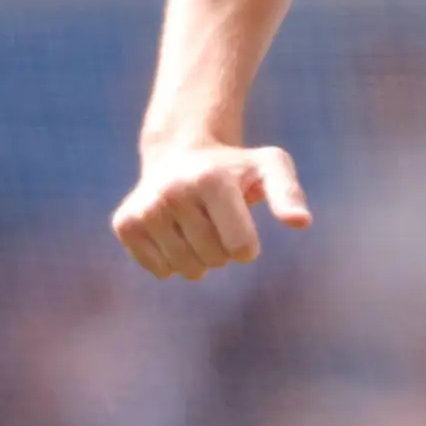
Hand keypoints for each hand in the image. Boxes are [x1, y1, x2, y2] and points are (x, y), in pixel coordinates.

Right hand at [111, 139, 309, 280]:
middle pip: (214, 259)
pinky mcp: (125, 224)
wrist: (180, 155)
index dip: (247, 245)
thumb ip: (288, 192)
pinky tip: (173, 232)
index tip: (241, 222)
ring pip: (186, 269)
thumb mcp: (270, 167)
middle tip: (215, 220)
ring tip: (195, 226)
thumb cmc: (235, 167)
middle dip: (223, 250)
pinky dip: (173, 262)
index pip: (241, 248)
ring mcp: (145, 208)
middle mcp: (172, 191)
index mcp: (210, 180)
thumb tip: (300, 222)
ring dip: (199, 258)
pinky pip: (160, 271)